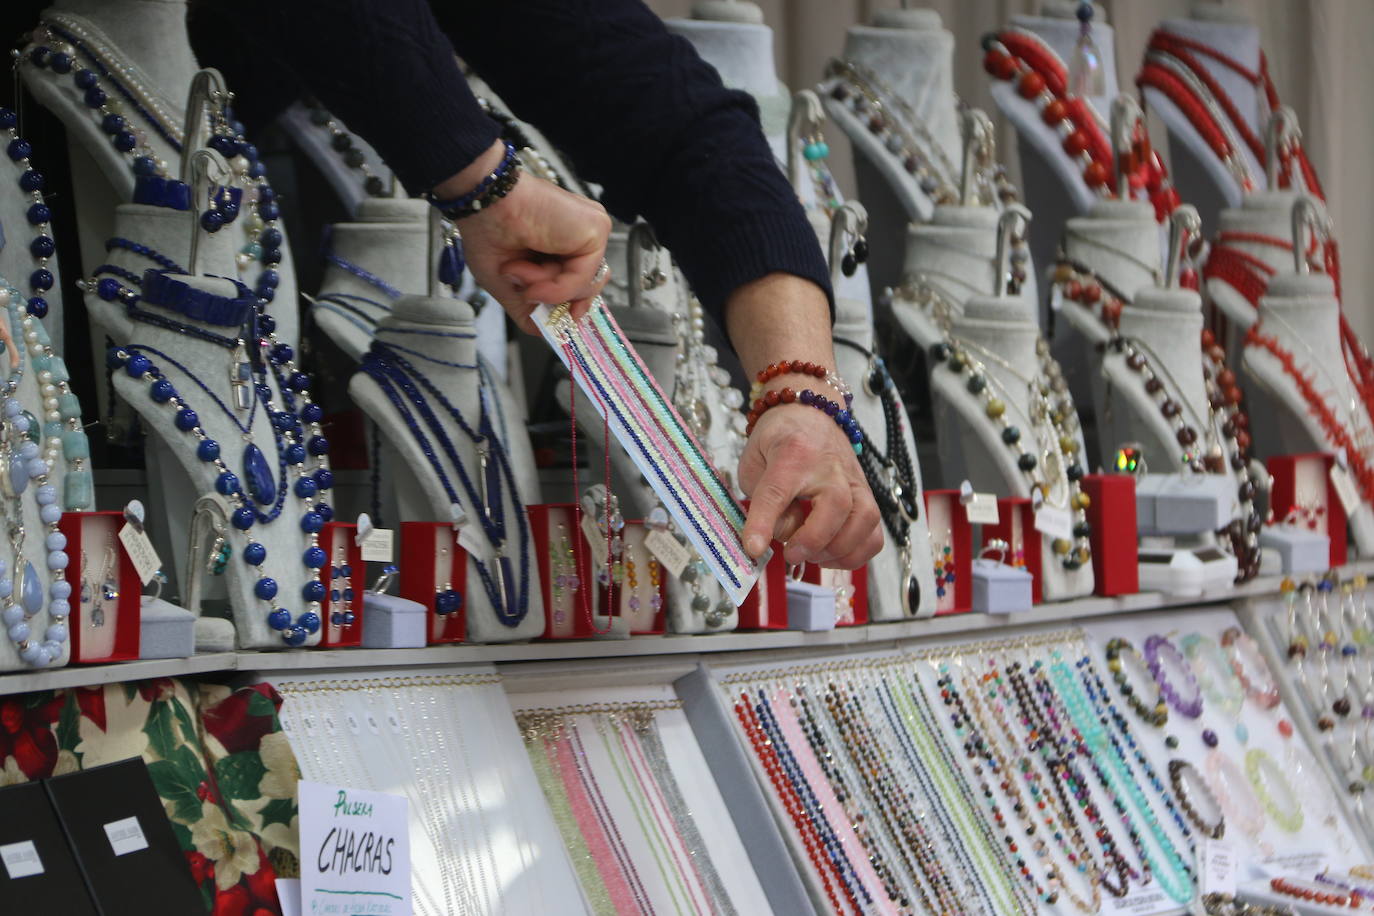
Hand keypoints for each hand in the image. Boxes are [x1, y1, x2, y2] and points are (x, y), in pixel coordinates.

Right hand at [435, 140, 611, 331]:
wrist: (484, 203)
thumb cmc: (489, 231)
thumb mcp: (507, 283)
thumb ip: (530, 309)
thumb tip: (544, 333)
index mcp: (566, 245)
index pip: (585, 283)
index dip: (572, 305)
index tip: (559, 322)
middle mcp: (583, 237)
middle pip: (587, 288)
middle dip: (551, 295)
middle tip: (519, 282)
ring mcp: (592, 232)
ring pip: (584, 287)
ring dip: (546, 288)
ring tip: (517, 270)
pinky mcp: (596, 230)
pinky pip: (583, 278)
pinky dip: (555, 285)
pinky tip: (529, 271)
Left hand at [737, 402, 882, 568]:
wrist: (810, 412)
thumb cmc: (779, 440)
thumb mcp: (754, 464)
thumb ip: (762, 502)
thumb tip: (774, 538)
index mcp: (793, 454)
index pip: (777, 491)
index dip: (763, 524)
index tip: (754, 548)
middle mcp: (829, 466)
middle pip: (836, 505)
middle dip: (814, 540)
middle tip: (792, 554)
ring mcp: (854, 480)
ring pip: (865, 519)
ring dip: (839, 550)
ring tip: (813, 556)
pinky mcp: (867, 493)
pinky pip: (875, 531)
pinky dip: (857, 553)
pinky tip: (833, 555)